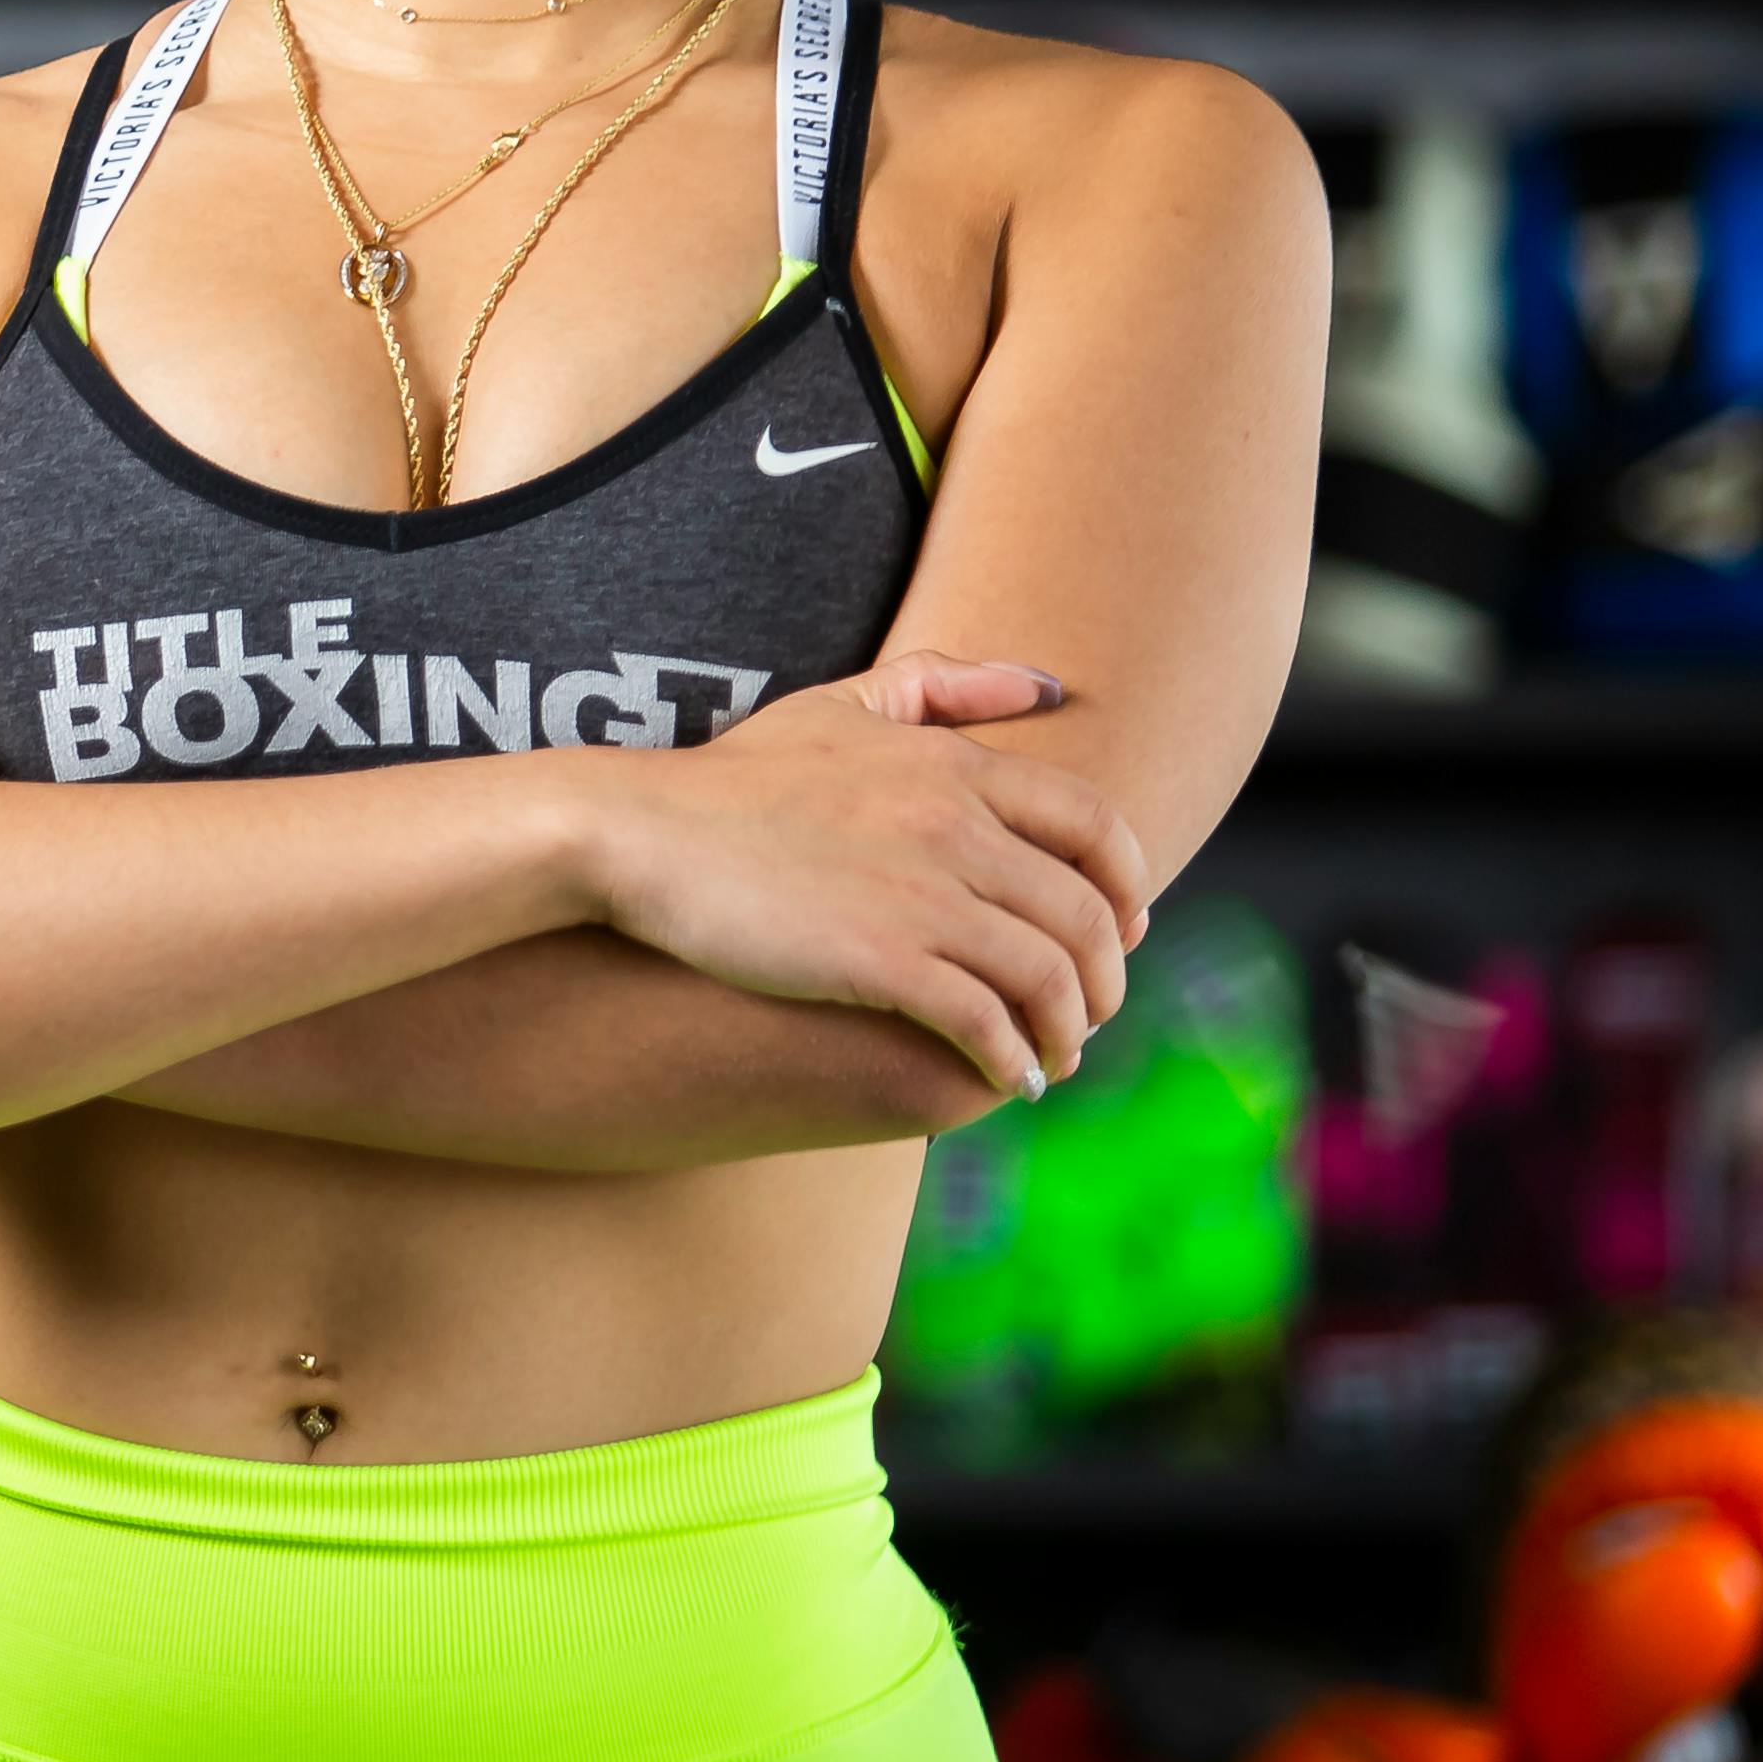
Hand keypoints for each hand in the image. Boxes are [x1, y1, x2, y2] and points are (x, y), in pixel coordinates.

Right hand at [556, 653, 1157, 1105]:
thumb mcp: (838, 704)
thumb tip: (1043, 685)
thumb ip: (940, 683)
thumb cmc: (729, 778)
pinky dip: (1012, 1058)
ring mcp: (922, 895)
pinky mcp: (880, 960)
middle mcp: (956, 827)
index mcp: (955, 767)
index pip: (1097, 828)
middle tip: (1093, 1013)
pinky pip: (985, 1022)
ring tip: (1052, 1056)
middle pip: (1087, 915)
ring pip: (1050, 976)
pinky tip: (1006, 1078)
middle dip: (1107, 978)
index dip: (1127, 888)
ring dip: (1069, 1028)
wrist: (635, 833)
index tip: (1120, 931)